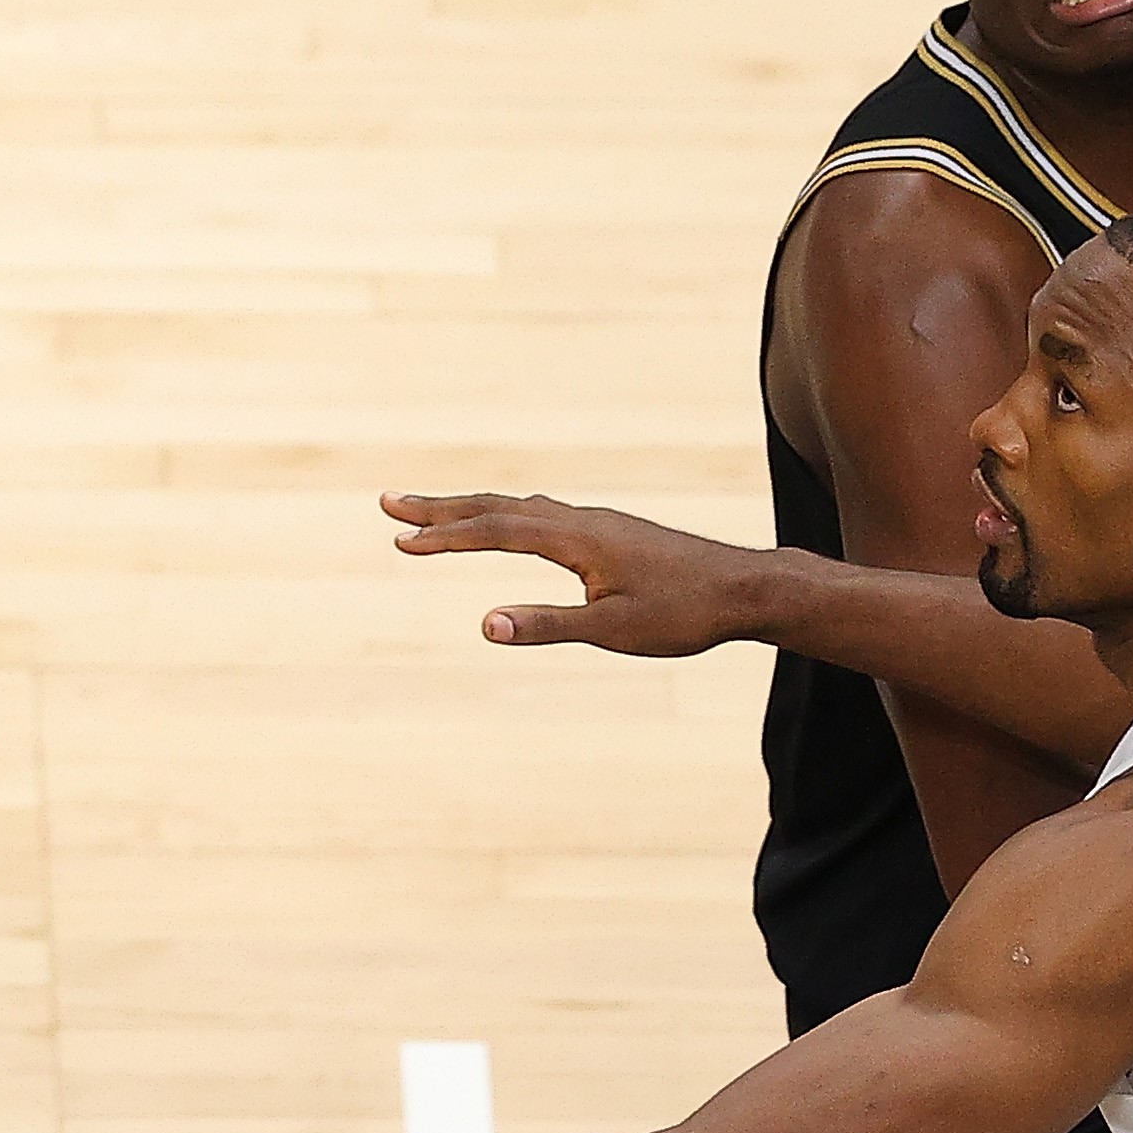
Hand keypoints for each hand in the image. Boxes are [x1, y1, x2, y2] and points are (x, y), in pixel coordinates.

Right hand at [381, 491, 758, 655]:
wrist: (744, 589)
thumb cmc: (683, 614)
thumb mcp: (613, 629)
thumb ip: (548, 625)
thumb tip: (487, 623)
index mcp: (576, 538)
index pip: (496, 531)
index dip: (445, 536)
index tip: (400, 541)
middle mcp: (580, 520)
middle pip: (497, 506)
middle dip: (440, 508)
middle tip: (388, 503)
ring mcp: (595, 523)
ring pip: (519, 507)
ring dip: (471, 508)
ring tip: (432, 511)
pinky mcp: (608, 532)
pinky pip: (542, 513)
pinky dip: (507, 513)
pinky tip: (511, 521)